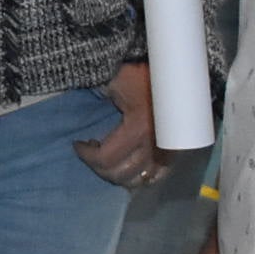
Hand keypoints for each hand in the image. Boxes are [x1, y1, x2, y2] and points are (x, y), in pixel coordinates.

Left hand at [73, 61, 170, 189]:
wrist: (173, 73)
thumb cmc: (141, 73)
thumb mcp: (116, 80)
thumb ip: (98, 97)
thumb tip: (77, 107)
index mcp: (138, 128)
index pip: (105, 158)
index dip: (86, 154)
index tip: (77, 144)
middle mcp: (154, 146)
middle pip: (119, 174)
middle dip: (99, 166)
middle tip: (91, 151)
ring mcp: (168, 154)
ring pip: (137, 180)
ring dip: (118, 174)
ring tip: (108, 159)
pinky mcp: (176, 155)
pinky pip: (157, 177)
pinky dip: (140, 177)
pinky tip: (129, 168)